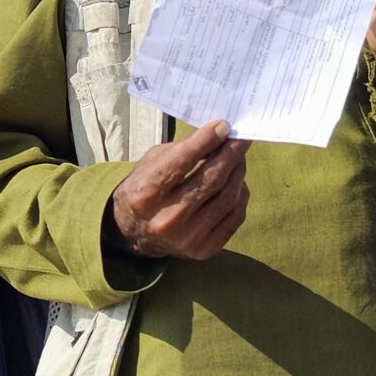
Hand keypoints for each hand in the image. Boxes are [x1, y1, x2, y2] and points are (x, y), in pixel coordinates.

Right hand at [107, 121, 249, 260]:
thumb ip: (182, 150)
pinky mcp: (204, 249)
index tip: (223, 126)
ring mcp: (188, 237)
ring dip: (238, 172)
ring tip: (238, 158)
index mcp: (145, 193)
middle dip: (231, 153)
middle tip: (242, 138)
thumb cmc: (144, 189)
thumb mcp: (151, 163)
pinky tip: (236, 182)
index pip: (182, 161)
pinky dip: (240, 195)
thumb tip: (219, 134)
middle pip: (211, 179)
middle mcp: (166, 218)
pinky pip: (234, 216)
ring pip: (227, 197)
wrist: (133, 234)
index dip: (206, 140)